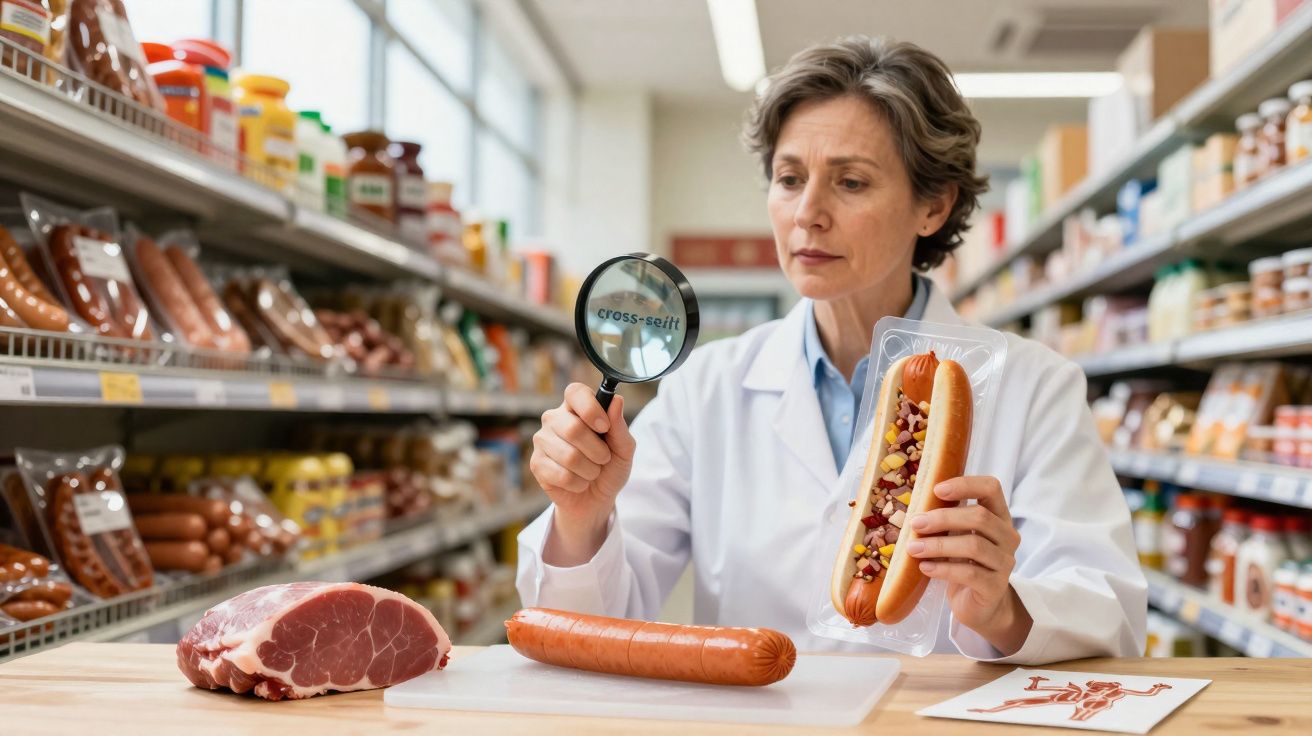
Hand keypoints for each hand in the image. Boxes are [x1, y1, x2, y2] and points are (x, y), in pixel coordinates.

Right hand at [531, 383, 636, 565]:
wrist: (596, 498)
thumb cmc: (609, 468)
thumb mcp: (623, 449)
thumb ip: (619, 426)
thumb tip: (616, 400)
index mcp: (576, 407)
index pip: (575, 392)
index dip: (590, 409)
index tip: (604, 428)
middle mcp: (555, 419)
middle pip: (573, 428)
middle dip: (597, 451)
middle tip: (603, 459)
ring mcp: (542, 440)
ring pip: (569, 455)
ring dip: (590, 470)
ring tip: (592, 472)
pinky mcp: (536, 463)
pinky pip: (561, 474)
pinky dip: (578, 483)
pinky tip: (578, 482)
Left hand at [905, 476, 1032, 654]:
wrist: (978, 605)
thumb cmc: (963, 562)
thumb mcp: (956, 535)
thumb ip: (946, 519)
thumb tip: (914, 504)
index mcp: (999, 516)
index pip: (992, 488)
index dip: (965, 485)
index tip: (937, 490)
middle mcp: (1008, 537)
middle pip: (980, 517)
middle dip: (943, 518)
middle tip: (915, 523)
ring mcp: (1005, 563)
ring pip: (974, 546)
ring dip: (938, 545)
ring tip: (913, 548)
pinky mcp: (996, 587)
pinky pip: (969, 573)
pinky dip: (943, 569)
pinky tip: (925, 568)